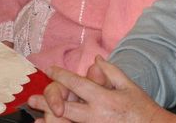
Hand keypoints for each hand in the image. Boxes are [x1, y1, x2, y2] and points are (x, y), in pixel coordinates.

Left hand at [30, 58, 175, 122]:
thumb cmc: (142, 107)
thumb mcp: (129, 85)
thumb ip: (111, 71)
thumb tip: (96, 59)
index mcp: (104, 98)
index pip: (77, 84)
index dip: (61, 76)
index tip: (49, 70)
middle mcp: (97, 115)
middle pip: (66, 108)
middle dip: (47, 102)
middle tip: (33, 98)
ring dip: (51, 121)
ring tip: (38, 119)